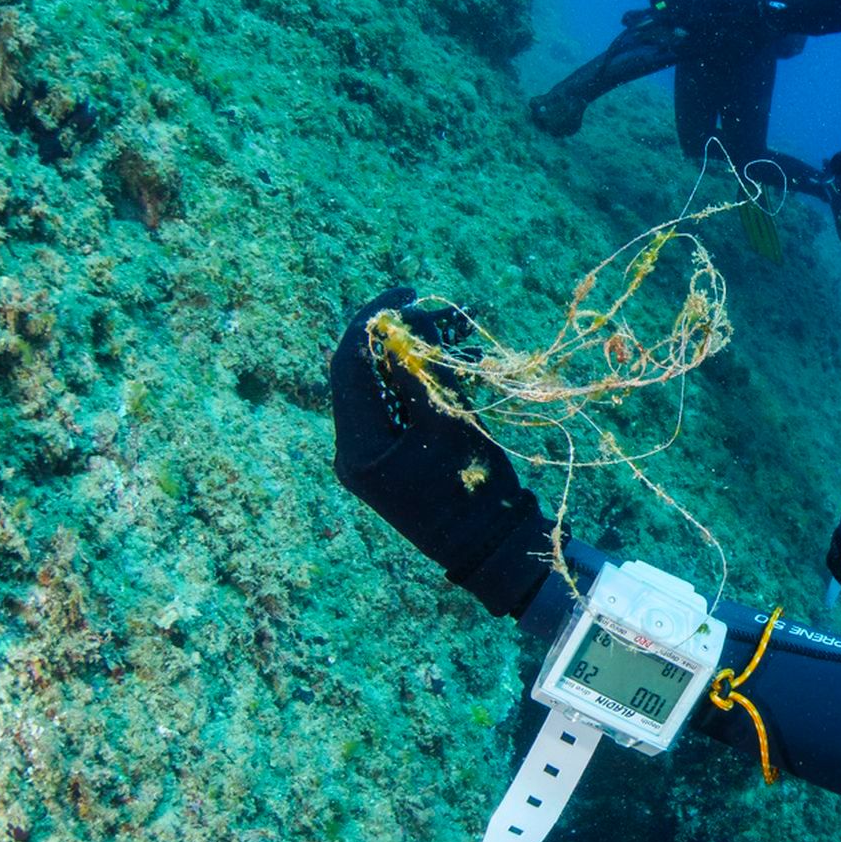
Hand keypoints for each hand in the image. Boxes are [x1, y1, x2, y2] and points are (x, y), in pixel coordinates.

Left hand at [330, 287, 556, 616]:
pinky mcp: (395, 455)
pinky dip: (428, 381)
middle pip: (366, 372)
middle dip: (405, 336)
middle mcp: (354, 448)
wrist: (491, 547)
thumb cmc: (472, 492)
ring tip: (464, 336)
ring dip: (421, 356)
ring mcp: (374, 453)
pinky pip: (403, 405)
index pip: (349, 365)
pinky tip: (463, 365)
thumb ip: (421, 374)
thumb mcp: (448, 425)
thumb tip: (404, 327)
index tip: (409, 295)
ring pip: (387, 385)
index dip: (376, 322)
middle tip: (445, 314)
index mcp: (356, 446)